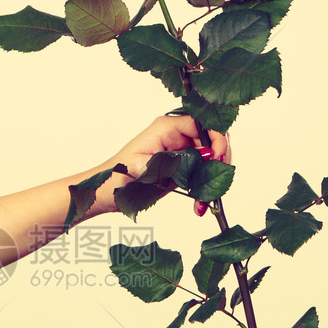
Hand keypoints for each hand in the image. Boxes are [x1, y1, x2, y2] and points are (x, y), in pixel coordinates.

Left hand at [97, 114, 229, 216]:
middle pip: (211, 139)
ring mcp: (180, 152)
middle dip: (221, 158)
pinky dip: (204, 190)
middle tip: (220, 178)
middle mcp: (176, 136)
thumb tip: (201, 156)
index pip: (202, 123)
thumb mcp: (140, 167)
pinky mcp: (181, 169)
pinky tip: (200, 205)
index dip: (216, 137)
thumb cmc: (116, 175)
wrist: (106, 192)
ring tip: (207, 198)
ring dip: (214, 178)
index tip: (218, 157)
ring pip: (209, 159)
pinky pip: (201, 175)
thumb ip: (171, 160)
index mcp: (166, 128)